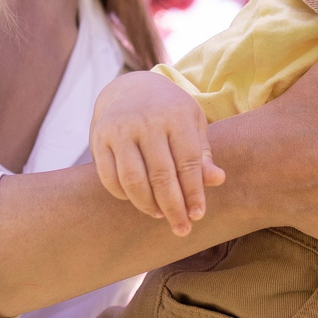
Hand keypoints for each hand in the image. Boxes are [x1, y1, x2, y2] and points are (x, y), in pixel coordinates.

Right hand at [90, 70, 224, 235]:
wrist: (129, 88)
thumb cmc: (169, 113)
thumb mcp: (192, 125)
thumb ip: (202, 154)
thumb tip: (218, 180)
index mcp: (176, 116)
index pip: (188, 163)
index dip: (193, 193)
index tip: (197, 215)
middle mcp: (146, 121)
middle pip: (161, 175)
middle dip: (173, 207)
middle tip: (182, 228)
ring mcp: (119, 129)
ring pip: (133, 180)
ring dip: (147, 204)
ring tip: (159, 214)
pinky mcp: (99, 138)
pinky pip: (109, 177)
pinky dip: (123, 195)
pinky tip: (137, 200)